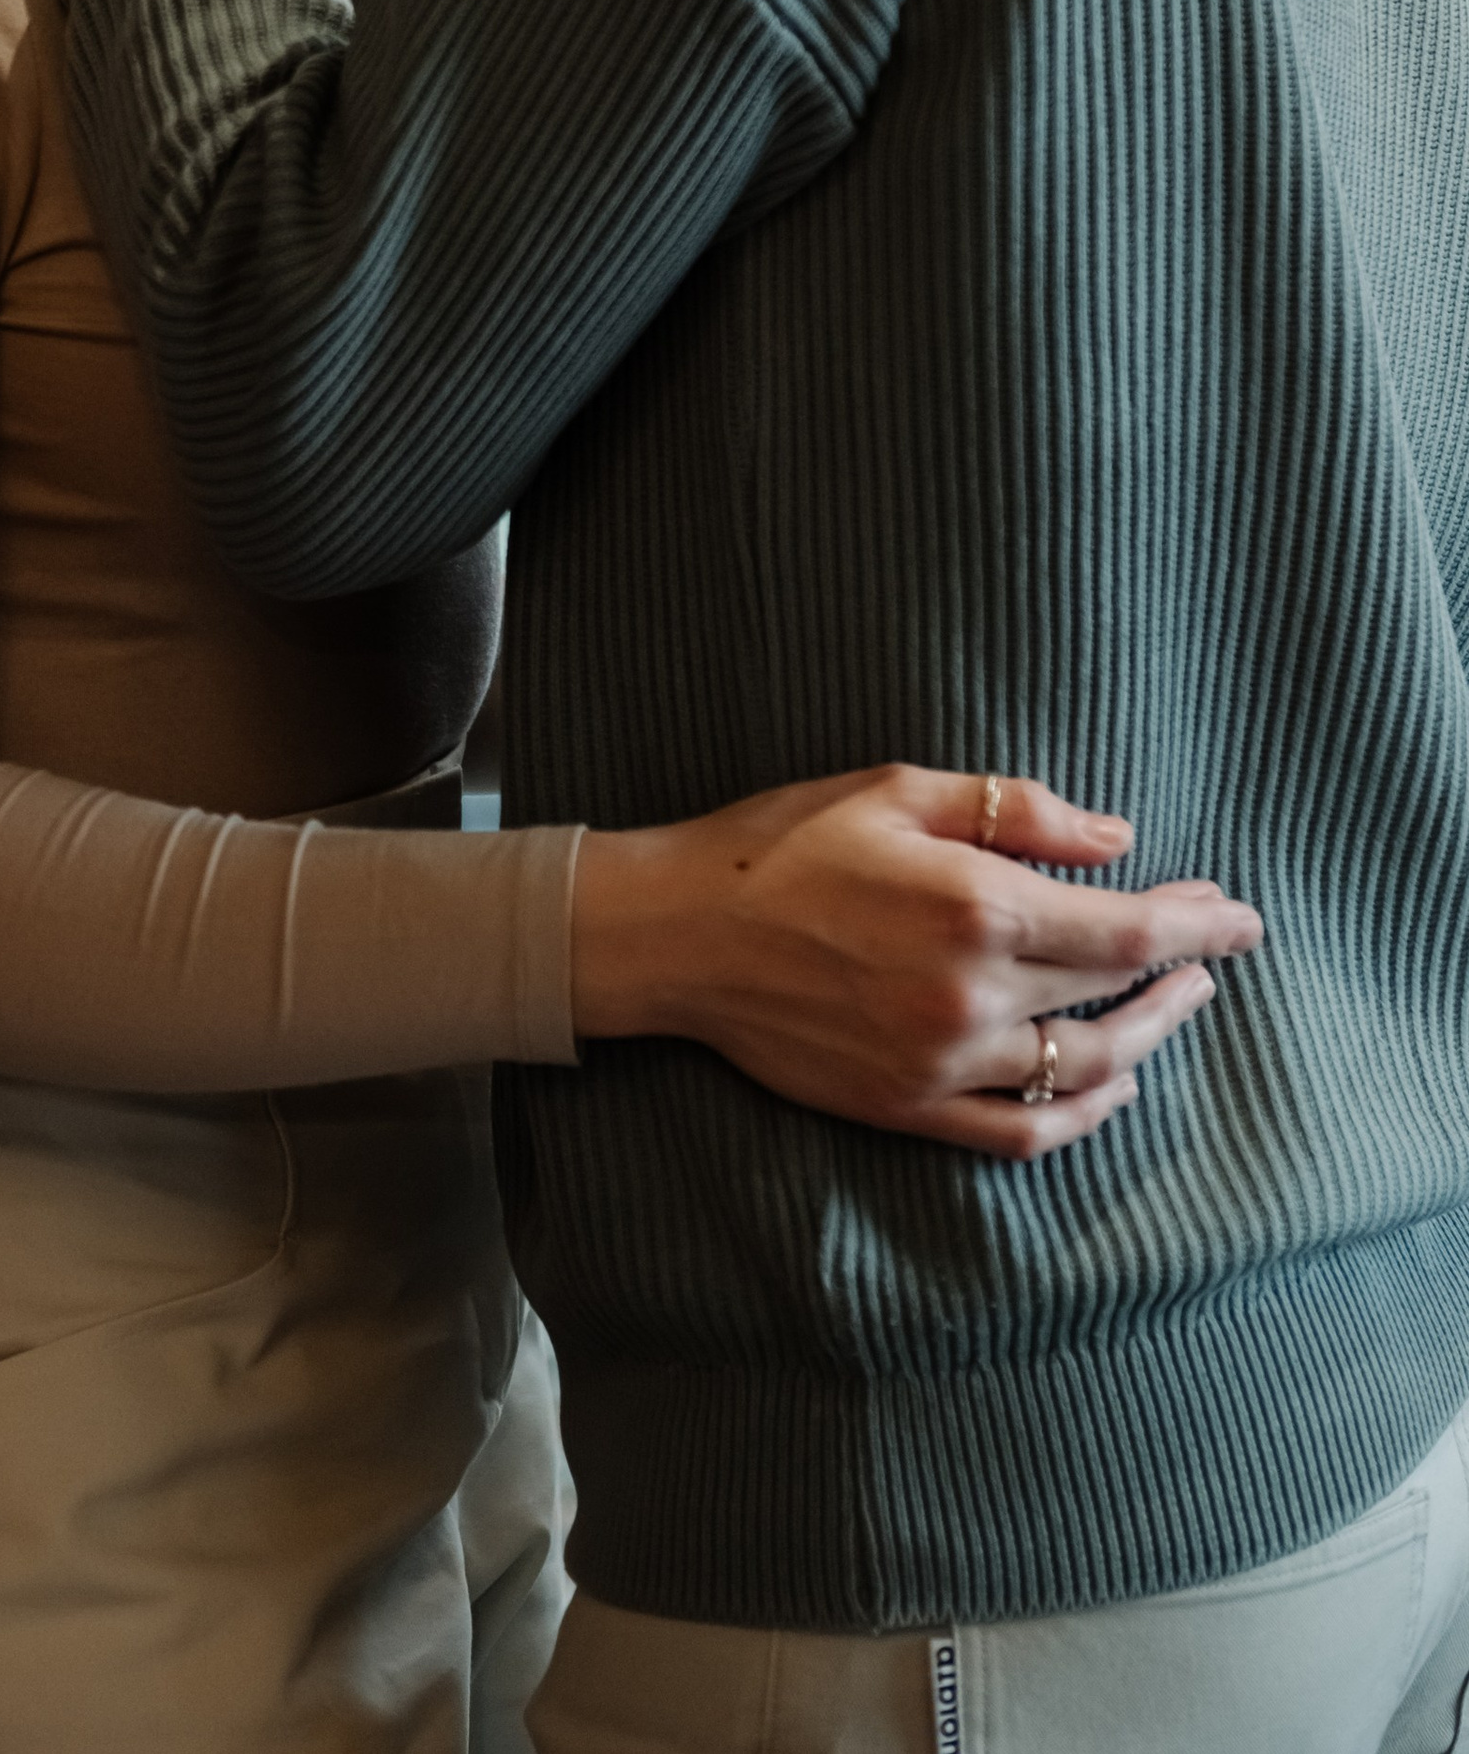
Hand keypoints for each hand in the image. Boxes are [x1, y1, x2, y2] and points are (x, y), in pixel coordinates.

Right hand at [568, 765, 1263, 1159]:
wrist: (679, 932)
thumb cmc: (782, 841)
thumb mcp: (896, 789)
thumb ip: (1015, 811)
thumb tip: (1117, 840)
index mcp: (976, 906)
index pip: (1128, 930)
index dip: (1197, 923)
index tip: (1241, 915)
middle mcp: (972, 996)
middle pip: (1117, 998)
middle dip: (1181, 971)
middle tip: (1211, 948)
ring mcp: (943, 1063)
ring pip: (1085, 1070)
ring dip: (1146, 1039)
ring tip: (1174, 1006)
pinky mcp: (910, 1108)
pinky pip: (1025, 1132)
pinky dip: (1083, 1113)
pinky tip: (1109, 1083)